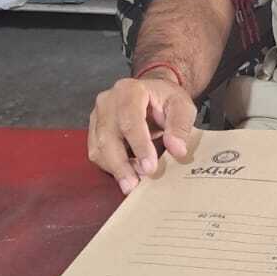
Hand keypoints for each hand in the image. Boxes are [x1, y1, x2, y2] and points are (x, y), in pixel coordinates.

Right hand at [87, 75, 195, 194]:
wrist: (151, 93)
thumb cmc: (166, 100)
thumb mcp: (182, 106)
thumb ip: (181, 126)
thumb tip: (177, 150)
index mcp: (130, 90)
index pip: (130, 120)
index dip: (139, 146)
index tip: (150, 168)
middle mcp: (108, 101)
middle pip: (108, 136)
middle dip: (122, 164)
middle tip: (135, 185)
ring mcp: (97, 115)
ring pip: (99, 147)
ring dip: (115, 169)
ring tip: (133, 183)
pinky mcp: (94, 129)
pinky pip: (97, 153)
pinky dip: (111, 167)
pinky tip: (127, 174)